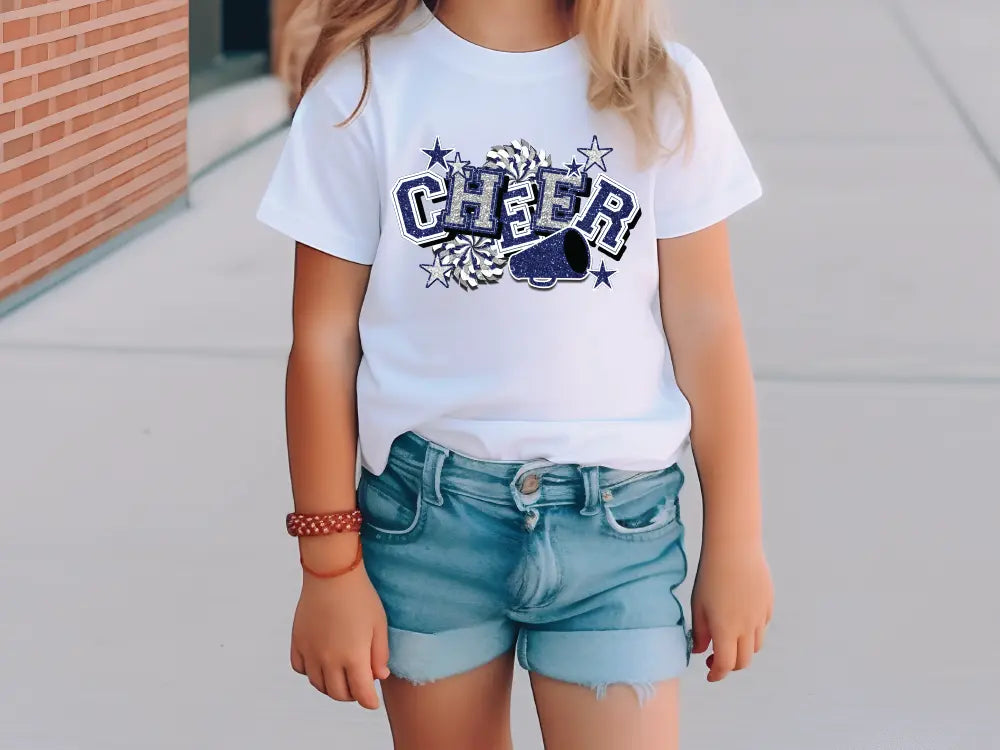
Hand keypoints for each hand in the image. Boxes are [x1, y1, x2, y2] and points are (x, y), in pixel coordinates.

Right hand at [290, 558, 389, 708]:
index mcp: (353, 657)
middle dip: (351, 695)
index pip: (361, 693)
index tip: (372, 702)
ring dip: (331, 687)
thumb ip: (380, 654)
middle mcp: (329, 659)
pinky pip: (300, 668)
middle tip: (359, 686)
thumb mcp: (379, 624)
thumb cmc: (360, 596)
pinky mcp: (297, 641)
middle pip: (338, 693)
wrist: (331, 573)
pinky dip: (310, 672)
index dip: (369, 702)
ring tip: (341, 677)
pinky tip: (320, 663)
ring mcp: (310, 651)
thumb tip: (379, 676)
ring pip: (318, 684)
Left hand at [690, 539, 772, 681]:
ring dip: (742, 650)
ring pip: (756, 646)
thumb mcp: (697, 605)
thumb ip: (699, 632)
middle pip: (743, 661)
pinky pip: (762, 627)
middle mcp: (747, 628)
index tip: (709, 674)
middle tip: (715, 658)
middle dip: (729, 666)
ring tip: (728, 639)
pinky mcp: (768, 604)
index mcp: (726, 630)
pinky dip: (752, 633)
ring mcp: (760, 617)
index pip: (725, 665)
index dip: (716, 674)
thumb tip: (700, 651)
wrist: (734, 548)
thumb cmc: (710, 575)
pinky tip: (740, 620)